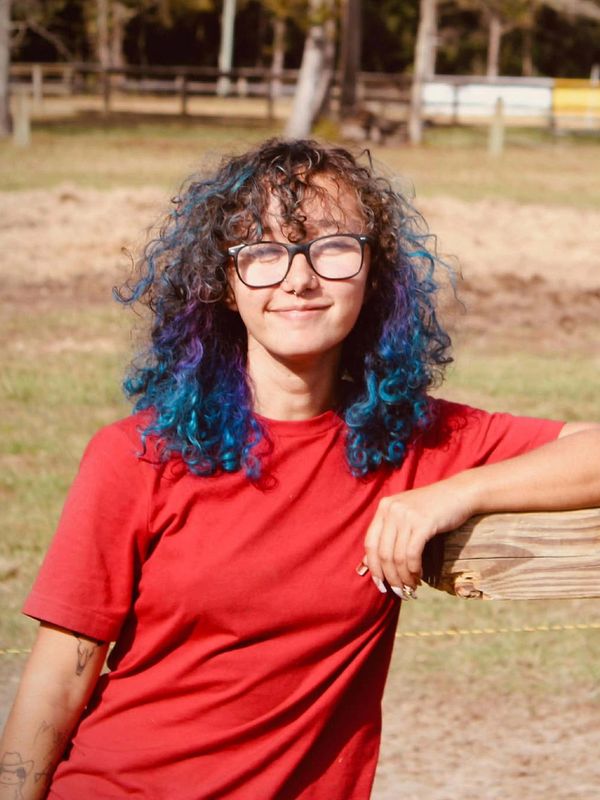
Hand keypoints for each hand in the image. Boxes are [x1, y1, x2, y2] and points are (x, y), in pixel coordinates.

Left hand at [359, 477, 475, 594]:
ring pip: (397, 557)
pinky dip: (413, 570)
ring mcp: (406, 515)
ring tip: (411, 588)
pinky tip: (418, 576)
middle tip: (399, 593)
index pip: (369, 543)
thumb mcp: (406, 516)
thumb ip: (388, 535)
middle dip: (389, 578)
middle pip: (382, 553)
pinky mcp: (423, 522)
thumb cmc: (433, 508)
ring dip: (403, 578)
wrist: (460, 493)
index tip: (380, 585)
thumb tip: (366, 566)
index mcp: (384, 507)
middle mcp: (391, 509)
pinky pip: (412, 554)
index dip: (373, 567)